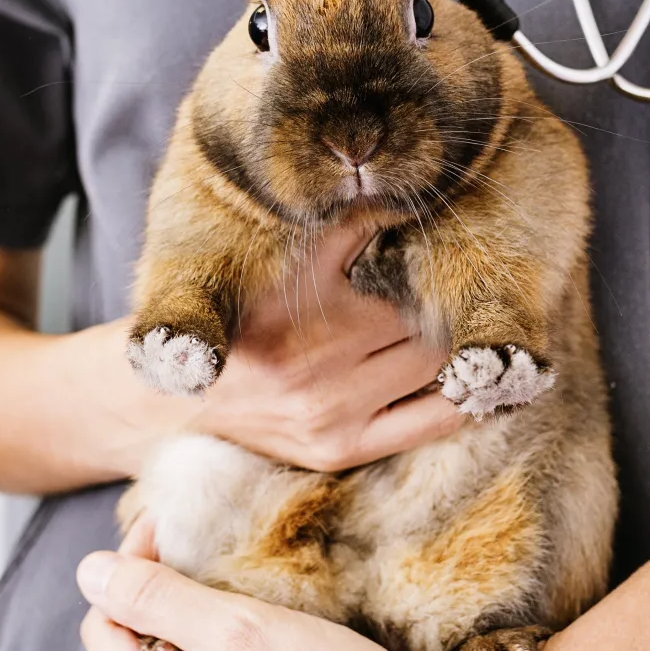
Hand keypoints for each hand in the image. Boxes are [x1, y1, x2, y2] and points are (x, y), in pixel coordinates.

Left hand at [79, 518, 463, 650]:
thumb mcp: (243, 634)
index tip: (163, 525)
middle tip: (197, 547)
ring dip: (189, 611)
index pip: (104, 628)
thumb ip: (161, 601)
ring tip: (228, 585)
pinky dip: (213, 638)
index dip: (128, 568)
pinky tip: (245, 622)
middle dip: (161, 589)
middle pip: (130, 641)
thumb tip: (89, 570)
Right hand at [186, 219, 459, 471]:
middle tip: (451, 310)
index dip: (433, 284)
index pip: (414, 296)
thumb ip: (345, 229)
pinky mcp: (338, 452)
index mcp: (316, 317)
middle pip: (429, 339)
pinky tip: (466, 385)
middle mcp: (323, 374)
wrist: (183, 397)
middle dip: (442, 322)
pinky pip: (426, 427)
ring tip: (460, 342)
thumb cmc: (241, 320)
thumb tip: (399, 198)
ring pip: (436, 379)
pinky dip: (455, 403)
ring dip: (451, 358)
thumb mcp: (286, 265)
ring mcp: (332, 420)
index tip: (445, 276)